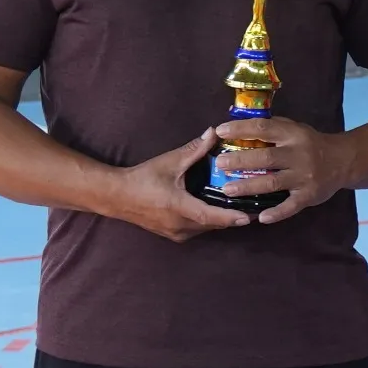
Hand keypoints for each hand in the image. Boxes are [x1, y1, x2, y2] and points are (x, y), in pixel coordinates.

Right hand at [108, 130, 249, 241]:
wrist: (115, 196)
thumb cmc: (142, 178)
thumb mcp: (170, 162)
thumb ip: (194, 149)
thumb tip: (214, 132)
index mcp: (179, 208)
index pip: (211, 216)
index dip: (231, 217)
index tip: (249, 216)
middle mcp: (180, 225)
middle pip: (213, 224)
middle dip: (232, 216)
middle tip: (252, 204)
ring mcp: (175, 233)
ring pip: (206, 228)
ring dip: (220, 219)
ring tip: (238, 206)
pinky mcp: (172, 234)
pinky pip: (197, 229)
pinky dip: (208, 221)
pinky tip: (216, 209)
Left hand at [211, 115, 355, 224]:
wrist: (344, 161)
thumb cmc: (311, 143)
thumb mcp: (295, 128)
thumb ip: (271, 126)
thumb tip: (235, 121)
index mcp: (293, 135)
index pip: (264, 128)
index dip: (241, 129)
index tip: (220, 131)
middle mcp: (299, 155)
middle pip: (266, 157)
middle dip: (240, 161)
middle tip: (220, 164)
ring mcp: (304, 177)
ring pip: (273, 182)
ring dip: (249, 186)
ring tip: (228, 189)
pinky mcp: (309, 195)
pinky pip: (291, 206)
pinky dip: (277, 213)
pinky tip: (261, 217)